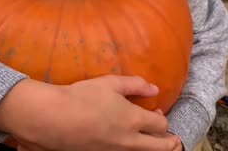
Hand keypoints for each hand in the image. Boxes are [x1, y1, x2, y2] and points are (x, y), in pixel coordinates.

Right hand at [0, 75, 180, 150]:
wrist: (53, 118)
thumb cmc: (81, 97)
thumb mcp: (109, 83)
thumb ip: (135, 84)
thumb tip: (155, 89)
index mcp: (133, 119)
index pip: (160, 124)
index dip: (162, 118)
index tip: (158, 112)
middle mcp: (129, 140)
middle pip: (160, 147)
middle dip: (170, 144)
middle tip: (174, 141)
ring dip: (153, 149)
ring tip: (155, 144)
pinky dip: (134, 150)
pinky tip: (127, 143)